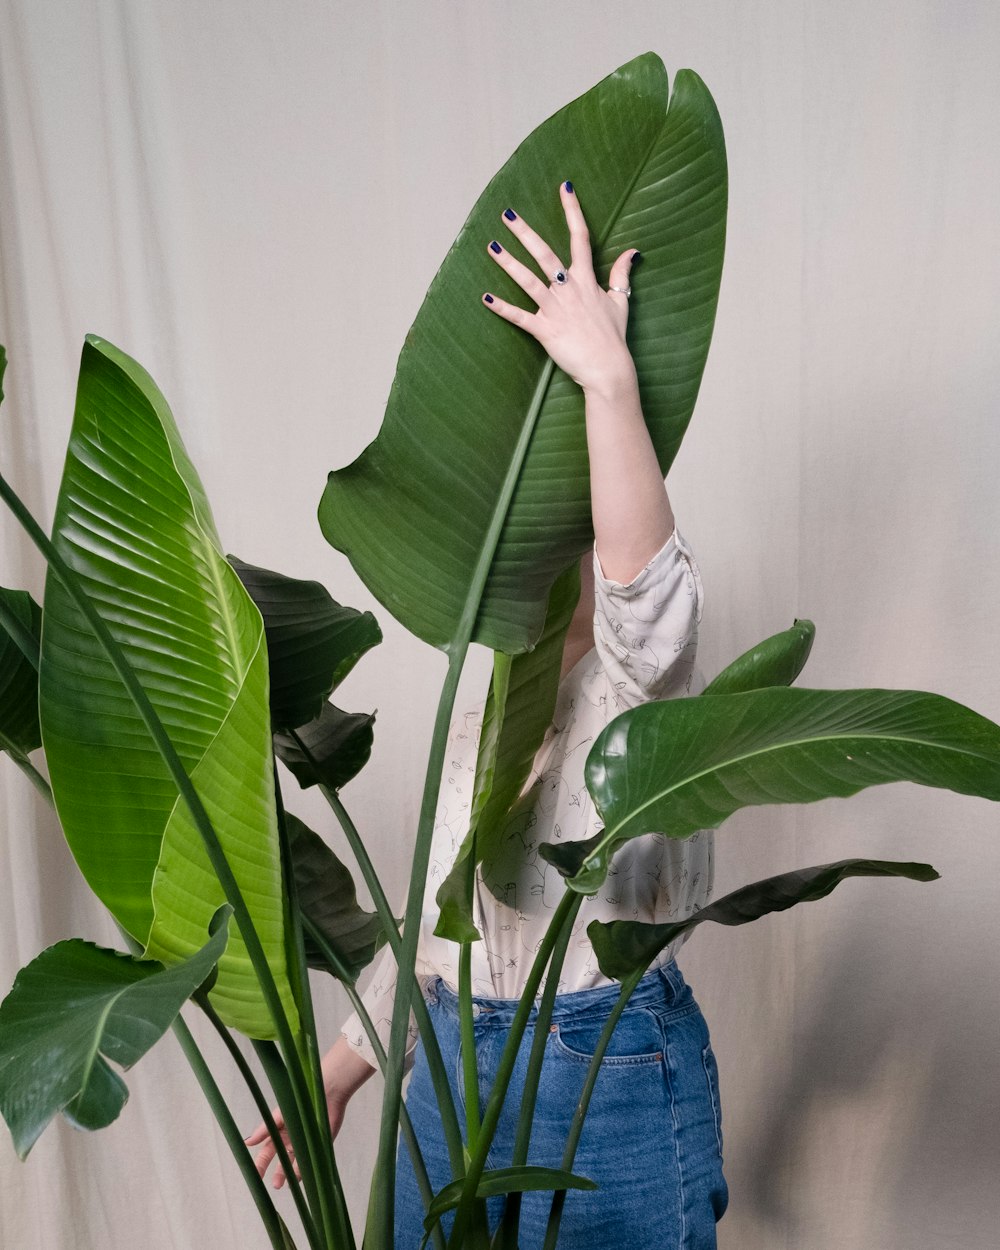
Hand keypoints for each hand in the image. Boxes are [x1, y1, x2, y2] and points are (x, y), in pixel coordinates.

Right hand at [244, 1035, 374, 1188]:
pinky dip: (308, 1171)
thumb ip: (264, 1130)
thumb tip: (246, 1142)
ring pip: (297, 1165)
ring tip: (288, 1185)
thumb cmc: (299, 1100)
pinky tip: (304, 1178)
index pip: (267, 1153)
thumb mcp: (278, 1116)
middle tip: (276, 1185)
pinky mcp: (319, 1145)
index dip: (261, 1164)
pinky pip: (312, 1162)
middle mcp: (291, 1141)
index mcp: (280, 1133)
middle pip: (282, 1162)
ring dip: (292, 1176)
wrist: (325, 1092)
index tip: (256, 1175)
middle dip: (278, 1174)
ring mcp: (305, 1144)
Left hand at [482, 181, 639, 395]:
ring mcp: (556, 309)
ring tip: (491, 247)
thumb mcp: (621, 301)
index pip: (580, 237)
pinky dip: (502, 308)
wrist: (609, 368)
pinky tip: (485, 298)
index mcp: (586, 280)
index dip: (572, 210)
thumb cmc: (614, 337)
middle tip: (508, 214)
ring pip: (528, 281)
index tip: (564, 187)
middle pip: (545, 254)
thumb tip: (633, 251)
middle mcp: (569, 289)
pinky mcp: (545, 330)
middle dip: (525, 233)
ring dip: (508, 263)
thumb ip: (622, 274)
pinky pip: (520, 317)